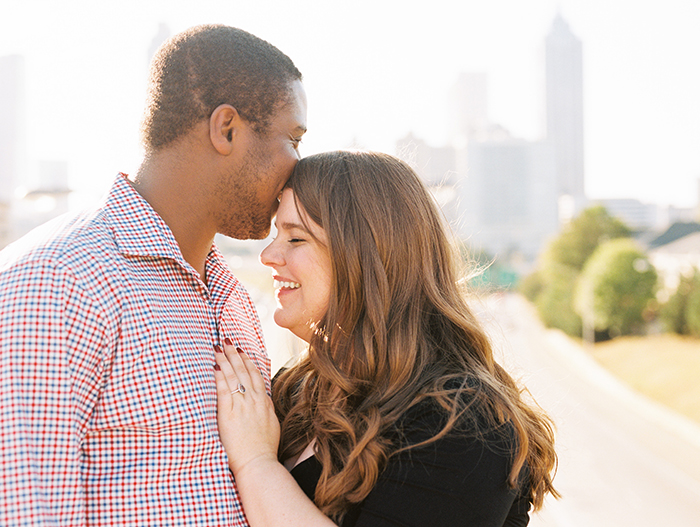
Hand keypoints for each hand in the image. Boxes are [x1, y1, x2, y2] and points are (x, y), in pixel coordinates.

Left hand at [214, 341, 280, 475]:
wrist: (258, 463)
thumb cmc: (264, 449)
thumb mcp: (271, 424)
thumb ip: (266, 410)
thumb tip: (263, 401)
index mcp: (264, 403)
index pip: (256, 376)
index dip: (248, 362)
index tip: (241, 352)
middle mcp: (254, 401)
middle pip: (244, 372)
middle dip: (234, 355)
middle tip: (227, 341)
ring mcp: (242, 406)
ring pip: (234, 377)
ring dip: (225, 360)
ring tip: (218, 348)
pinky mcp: (229, 414)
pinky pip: (224, 390)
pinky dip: (219, 377)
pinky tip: (214, 367)